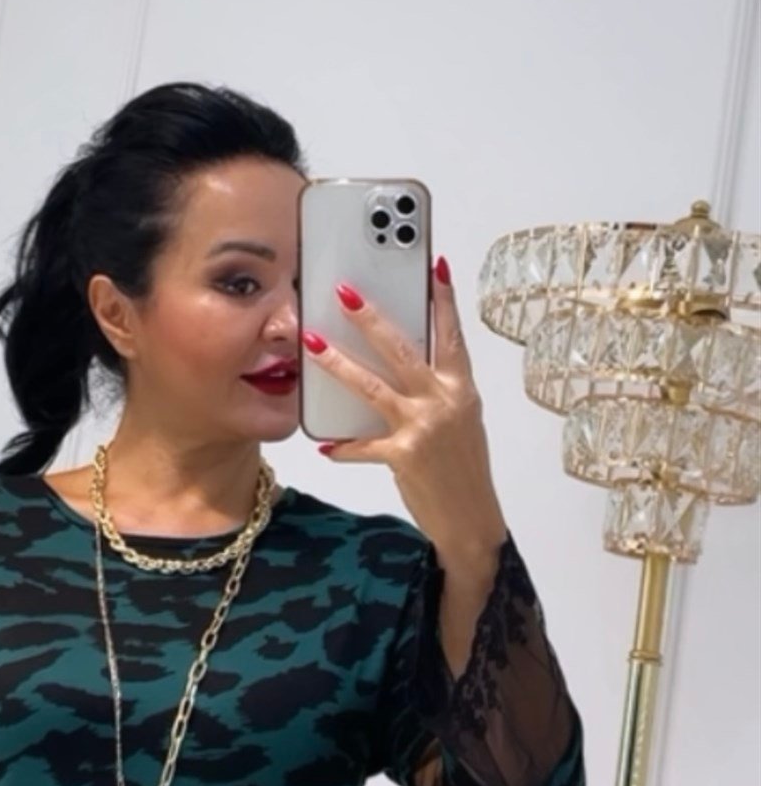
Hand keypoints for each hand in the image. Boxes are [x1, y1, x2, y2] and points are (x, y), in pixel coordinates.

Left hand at [303, 256, 508, 558]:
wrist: (471, 519)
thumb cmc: (463, 469)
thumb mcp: (461, 421)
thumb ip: (438, 391)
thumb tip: (404, 367)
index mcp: (462, 388)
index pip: (452, 335)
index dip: (443, 300)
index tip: (434, 266)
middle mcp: (444, 401)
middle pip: (403, 350)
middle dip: (372, 319)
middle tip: (345, 292)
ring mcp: (423, 427)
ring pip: (373, 387)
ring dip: (340, 364)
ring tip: (314, 345)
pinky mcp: (404, 456)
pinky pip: (364, 446)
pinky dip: (344, 447)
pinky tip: (325, 445)